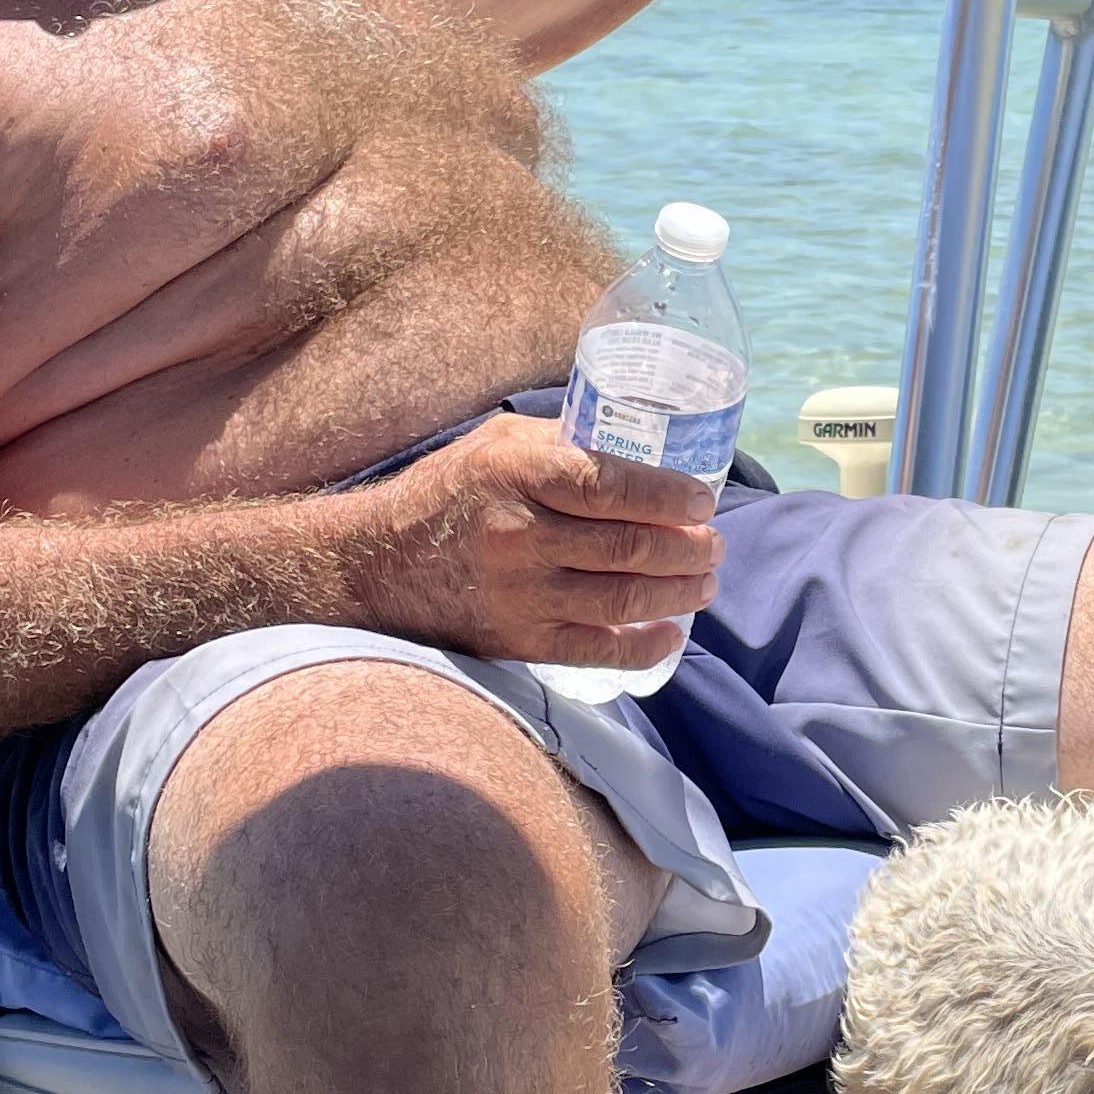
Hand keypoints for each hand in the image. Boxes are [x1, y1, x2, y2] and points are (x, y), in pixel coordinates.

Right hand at [349, 413, 723, 669]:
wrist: (378, 565)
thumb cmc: (450, 494)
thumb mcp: (498, 444)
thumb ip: (564, 445)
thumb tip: (645, 450)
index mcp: (516, 473)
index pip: (610, 485)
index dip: (668, 497)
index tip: (703, 501)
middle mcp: (518, 534)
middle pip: (627, 546)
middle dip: (688, 549)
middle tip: (715, 545)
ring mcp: (518, 593)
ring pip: (620, 598)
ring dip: (678, 593)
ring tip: (705, 583)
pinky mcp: (516, 640)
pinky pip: (594, 649)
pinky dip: (642, 645)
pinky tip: (670, 634)